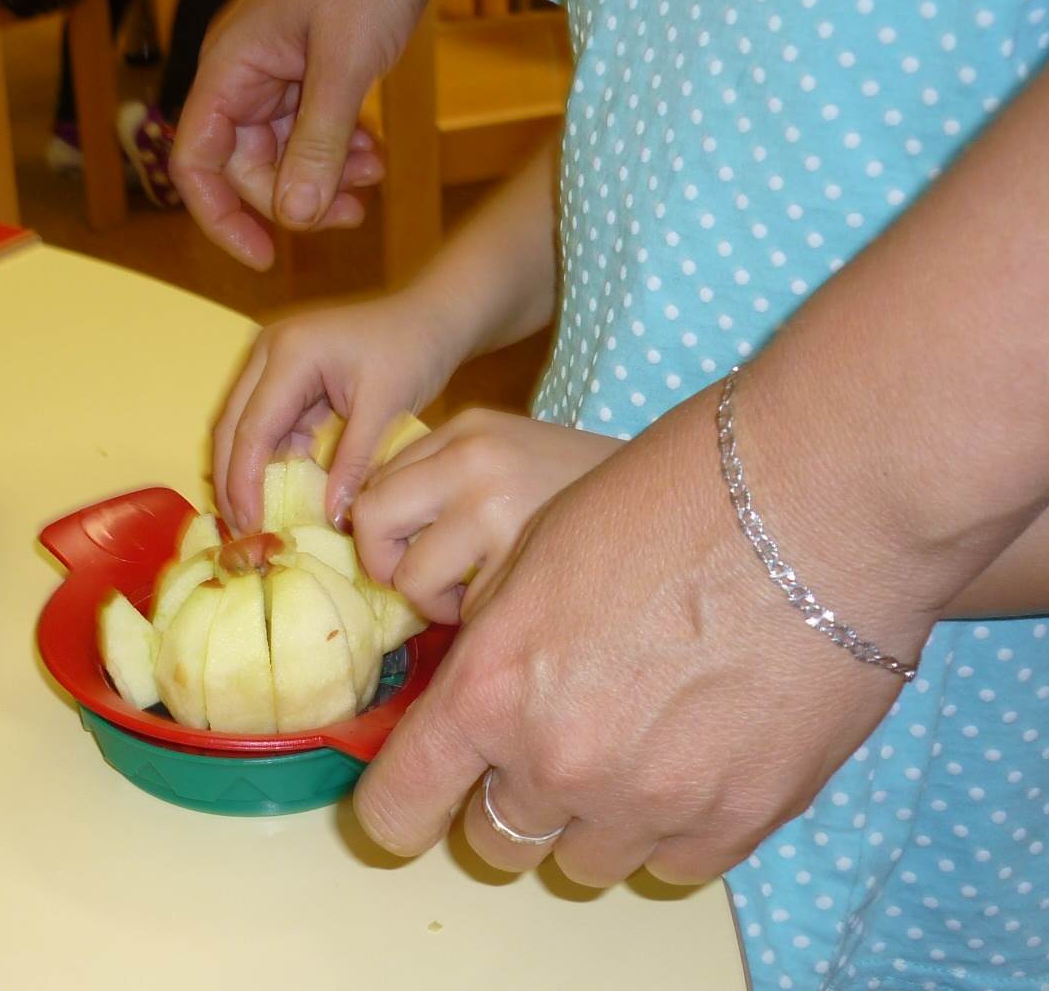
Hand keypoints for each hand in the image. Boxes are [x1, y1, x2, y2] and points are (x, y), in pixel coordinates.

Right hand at [171, 0, 441, 268]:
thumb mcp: (345, 63)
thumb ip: (317, 144)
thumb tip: (294, 218)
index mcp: (231, 68)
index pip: (198, 163)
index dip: (222, 217)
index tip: (266, 255)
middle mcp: (244, 73)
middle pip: (246, 165)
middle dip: (296, 196)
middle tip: (353, 211)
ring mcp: (277, 69)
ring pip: (284, 150)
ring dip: (326, 174)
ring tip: (372, 175)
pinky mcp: (311, 64)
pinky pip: (311, 125)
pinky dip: (340, 147)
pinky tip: (373, 151)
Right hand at [213, 292, 469, 533]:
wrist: (431, 315)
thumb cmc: (413, 351)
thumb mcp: (386, 408)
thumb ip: (354, 462)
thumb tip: (332, 518)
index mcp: (290, 354)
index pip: (252, 427)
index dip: (244, 480)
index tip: (248, 523)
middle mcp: (268, 352)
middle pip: (232, 424)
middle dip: (231, 478)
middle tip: (239, 528)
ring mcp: (272, 361)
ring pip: (242, 424)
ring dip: (244, 469)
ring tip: (250, 516)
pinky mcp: (284, 375)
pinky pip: (266, 422)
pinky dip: (268, 457)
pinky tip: (273, 490)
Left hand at [350, 409, 619, 625]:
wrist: (683, 497)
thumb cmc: (585, 491)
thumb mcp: (509, 455)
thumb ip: (445, 479)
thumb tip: (365, 531)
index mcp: (467, 428)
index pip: (375, 482)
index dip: (381, 531)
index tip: (404, 552)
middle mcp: (472, 458)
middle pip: (369, 520)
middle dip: (385, 564)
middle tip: (425, 581)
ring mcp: (496, 507)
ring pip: (410, 578)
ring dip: (438, 602)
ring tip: (484, 591)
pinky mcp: (523, 562)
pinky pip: (466, 614)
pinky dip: (486, 620)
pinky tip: (523, 599)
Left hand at [352, 382, 939, 887]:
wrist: (813, 503)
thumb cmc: (667, 502)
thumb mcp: (534, 560)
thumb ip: (496, 654)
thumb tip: (485, 706)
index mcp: (491, 690)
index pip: (401, 805)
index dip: (400, 809)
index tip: (415, 804)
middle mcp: (559, 762)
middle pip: (496, 842)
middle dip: (511, 801)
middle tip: (555, 744)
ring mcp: (651, 801)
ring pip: (587, 862)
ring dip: (596, 818)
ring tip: (641, 741)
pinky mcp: (739, 819)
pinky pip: (675, 864)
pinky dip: (674, 827)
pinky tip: (698, 759)